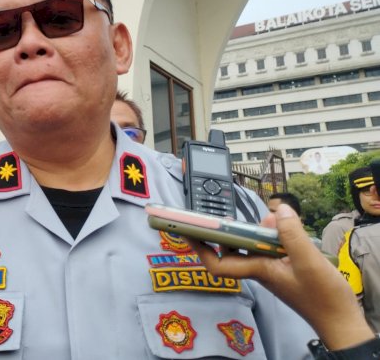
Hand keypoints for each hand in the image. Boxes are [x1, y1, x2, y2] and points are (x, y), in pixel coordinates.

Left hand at [189, 203, 373, 350]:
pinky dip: (271, 233)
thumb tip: (278, 209)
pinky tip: (282, 223)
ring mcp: (271, 267)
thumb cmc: (322, 297)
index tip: (187, 231)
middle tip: (220, 215)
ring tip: (266, 216)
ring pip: (252, 244)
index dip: (200, 249)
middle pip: (232, 249)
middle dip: (224, 232)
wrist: (340, 319)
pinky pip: (269, 246)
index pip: (218, 263)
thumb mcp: (308, 262)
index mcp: (257, 269)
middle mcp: (259, 268)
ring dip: (253, 230)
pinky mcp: (284, 266)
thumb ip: (292, 235)